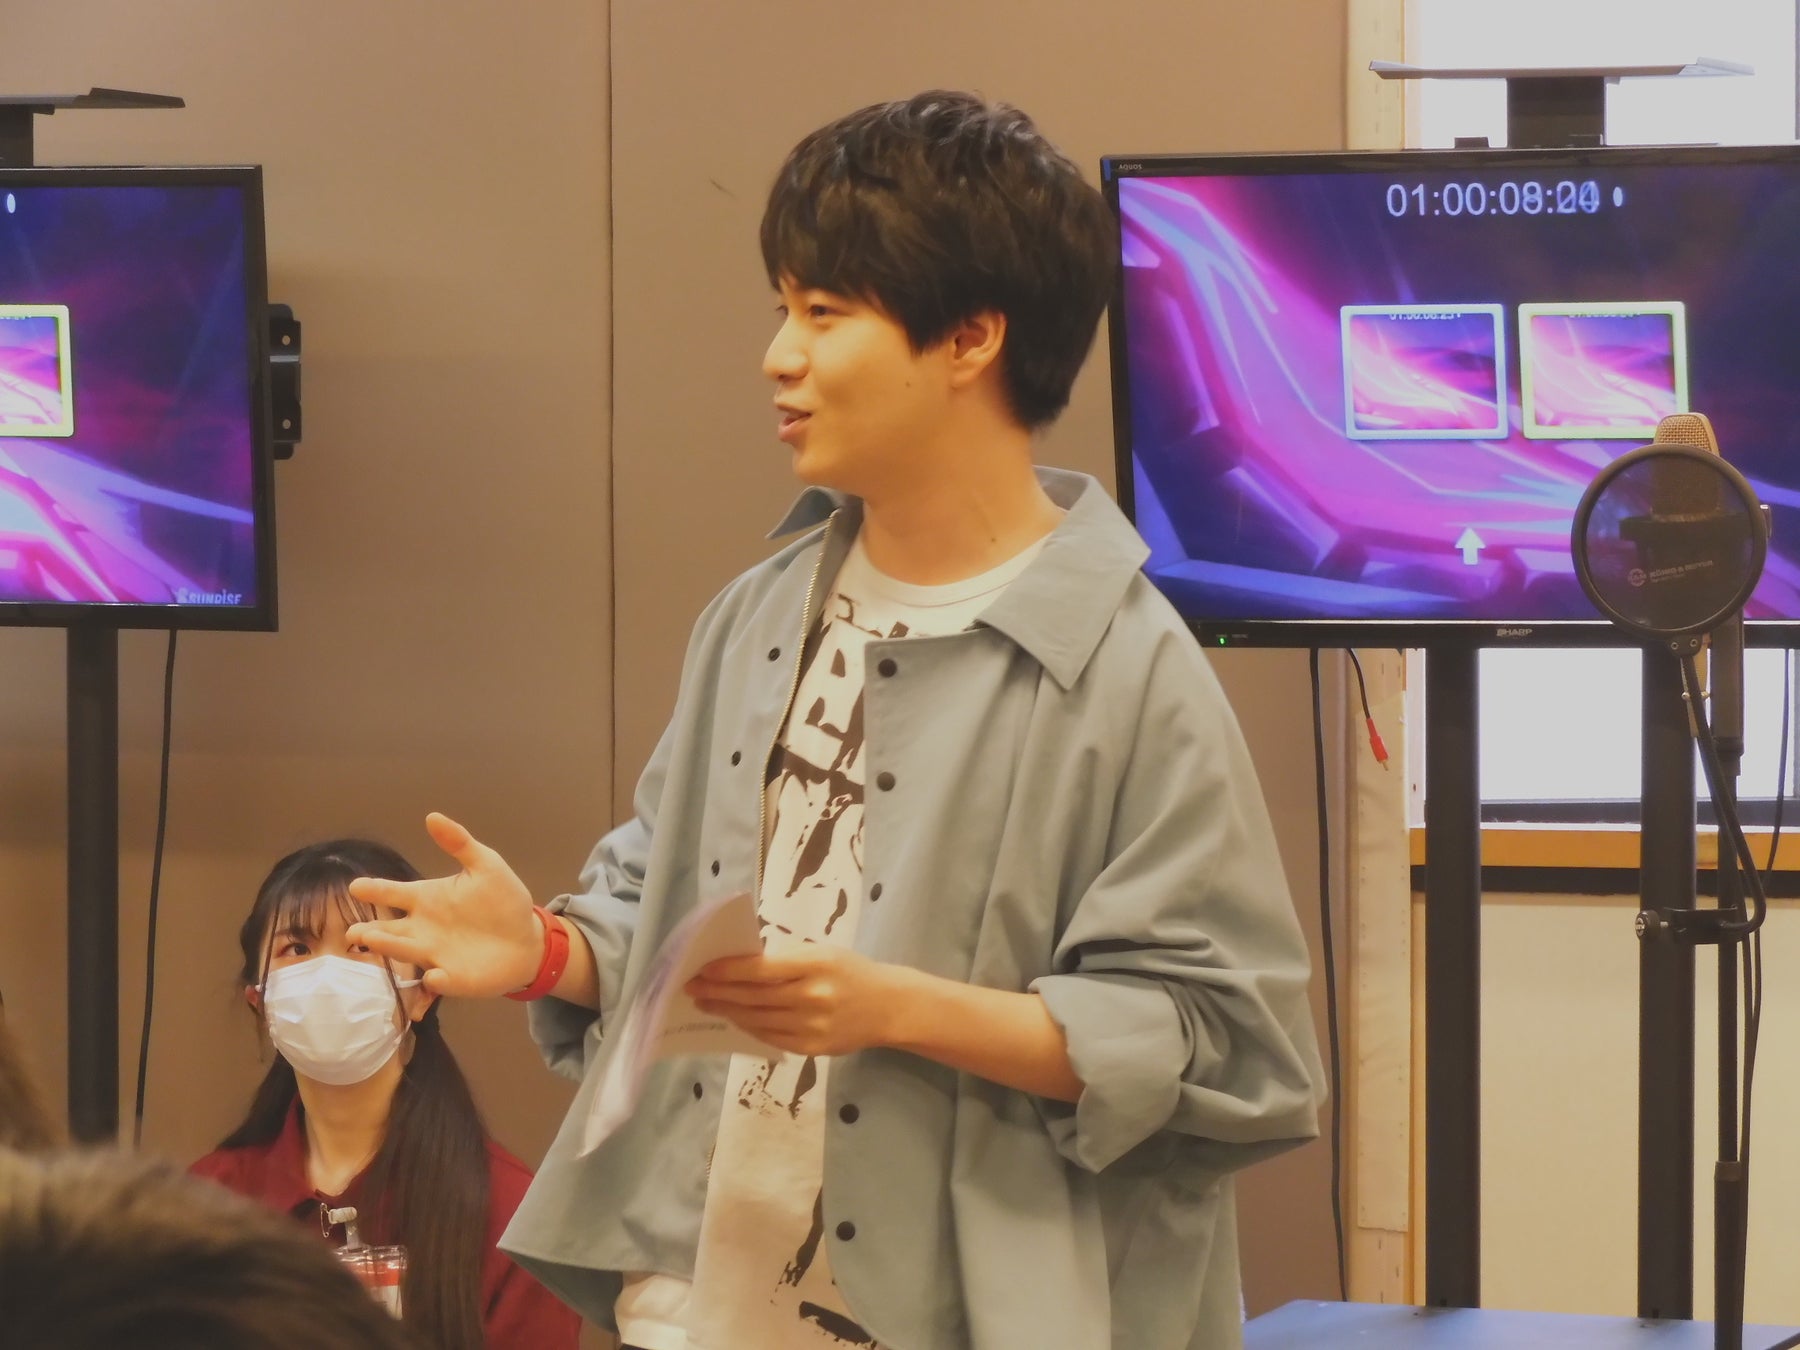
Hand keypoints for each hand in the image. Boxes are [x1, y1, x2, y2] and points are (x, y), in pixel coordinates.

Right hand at [345, 813, 542, 998]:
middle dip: (370, 930)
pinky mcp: (453, 978)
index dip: (375, 890)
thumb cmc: (502, 901)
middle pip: (389, 929)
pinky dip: (436, 978)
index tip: (356, 886)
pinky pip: (439, 979)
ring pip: (405, 952)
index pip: (393, 893)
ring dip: (391, 948)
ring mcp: (434, 954)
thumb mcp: (486, 866)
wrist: (528, 938)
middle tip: (355, 930)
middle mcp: (422, 928)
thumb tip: (432, 816)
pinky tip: (435, 973)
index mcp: (427, 899)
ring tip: (374, 941)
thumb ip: (459, 843)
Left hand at [687, 945, 902, 1056]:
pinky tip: (733, 1019)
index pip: (760, 969)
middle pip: (753, 997)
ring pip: (756, 1020)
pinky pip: (769, 1038)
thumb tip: (737, 966)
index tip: (702, 969)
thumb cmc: (850, 972)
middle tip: (692, 987)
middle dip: (717, 992)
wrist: (888, 1007)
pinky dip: (748, 1027)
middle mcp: (812, 997)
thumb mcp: (822, 954)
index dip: (727, 971)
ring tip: (706, 1003)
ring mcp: (811, 1027)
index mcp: (815, 965)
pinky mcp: (811, 1049)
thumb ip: (785, 960)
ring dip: (726, 1011)